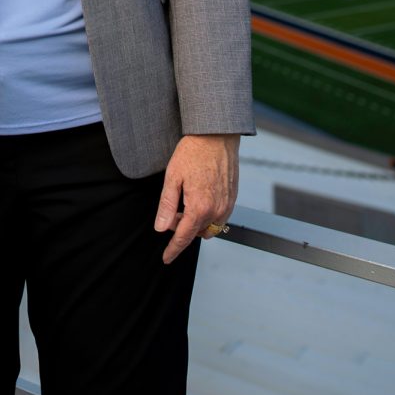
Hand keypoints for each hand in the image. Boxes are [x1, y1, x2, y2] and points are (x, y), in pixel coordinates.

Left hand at [154, 134, 239, 264]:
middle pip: (197, 233)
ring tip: (186, 201)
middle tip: (173, 210)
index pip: (184, 237)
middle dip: (183, 228)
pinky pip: (220, 217)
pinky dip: (207, 215)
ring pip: (209, 227)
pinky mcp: (233, 199)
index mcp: (200, 207)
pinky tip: (198, 197)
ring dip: (196, 222)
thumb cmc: (193, 153)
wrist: (216, 136)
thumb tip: (161, 228)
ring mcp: (227, 205)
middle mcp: (217, 210)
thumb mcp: (172, 177)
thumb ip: (167, 205)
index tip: (166, 258)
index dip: (173, 249)